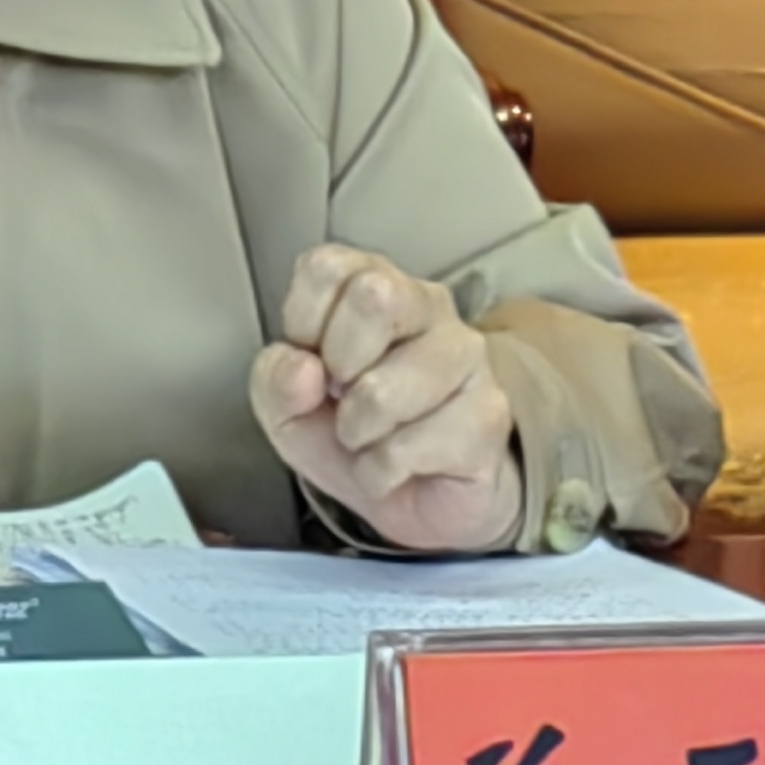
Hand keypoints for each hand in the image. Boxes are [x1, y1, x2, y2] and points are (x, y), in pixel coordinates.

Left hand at [249, 244, 522, 554]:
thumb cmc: (352, 431)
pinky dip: (382, 471)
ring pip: (383, 390)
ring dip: (357, 432)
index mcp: (373, 282)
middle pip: (372, 296)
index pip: (327, 267)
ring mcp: (466, 356)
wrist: (420, 497)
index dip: (302, 321)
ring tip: (370, 439)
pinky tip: (398, 467)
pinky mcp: (489, 413)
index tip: (312, 359)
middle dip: (338, 367)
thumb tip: (301, 370)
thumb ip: (275, 379)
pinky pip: (407, 448)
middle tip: (344, 396)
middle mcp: (428, 305)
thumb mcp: (287, 407)